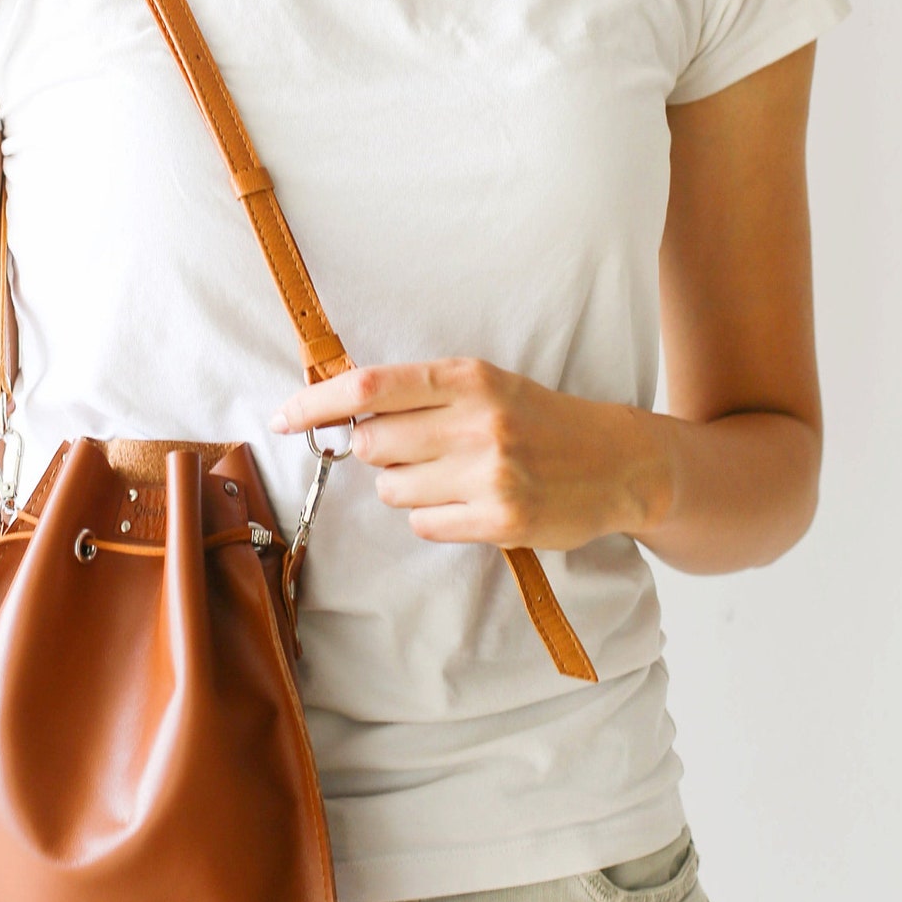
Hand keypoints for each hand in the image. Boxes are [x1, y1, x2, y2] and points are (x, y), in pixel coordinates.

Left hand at [271, 356, 672, 554]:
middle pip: (372, 444)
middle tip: (416, 451)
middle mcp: (477, 421)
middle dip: (378, 452)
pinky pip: (425, 524)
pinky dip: (436, 517)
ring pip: (393, 490)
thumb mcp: (486, 385)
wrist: (618, 462)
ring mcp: (490, 473)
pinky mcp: (501, 519)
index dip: (316, 403)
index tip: (283, 417)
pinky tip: (470, 503)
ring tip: (453, 477)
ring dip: (408, 488)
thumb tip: (341, 412)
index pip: (370, 387)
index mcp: (468, 377)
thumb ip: (420, 394)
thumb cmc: (539, 419)